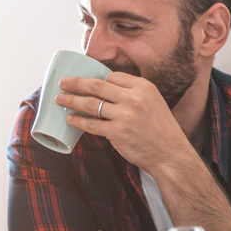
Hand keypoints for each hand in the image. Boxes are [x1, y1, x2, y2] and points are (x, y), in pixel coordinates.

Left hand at [54, 72, 192, 172]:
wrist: (170, 154)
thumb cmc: (161, 129)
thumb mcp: (153, 102)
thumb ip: (133, 93)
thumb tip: (107, 87)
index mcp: (143, 87)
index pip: (113, 76)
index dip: (98, 79)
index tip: (86, 81)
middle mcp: (134, 98)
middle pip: (97, 86)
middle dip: (76, 83)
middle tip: (63, 83)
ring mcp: (124, 115)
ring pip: (91, 104)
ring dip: (72, 100)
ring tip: (60, 99)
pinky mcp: (117, 133)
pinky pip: (91, 124)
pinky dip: (78, 121)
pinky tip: (70, 119)